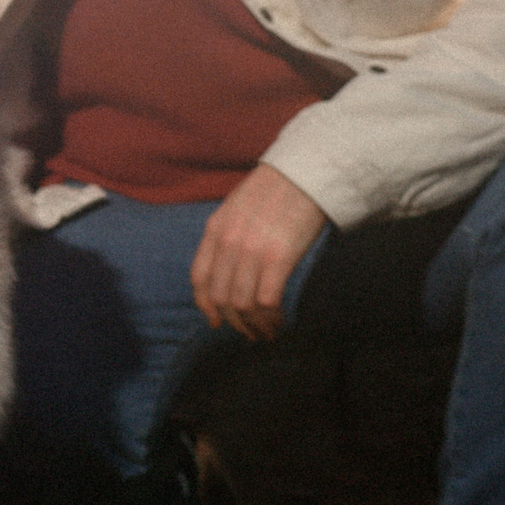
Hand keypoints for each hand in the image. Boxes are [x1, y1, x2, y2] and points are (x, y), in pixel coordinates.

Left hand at [189, 163, 328, 340]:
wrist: (305, 172)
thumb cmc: (276, 190)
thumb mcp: (237, 208)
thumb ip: (227, 235)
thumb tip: (229, 268)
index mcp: (215, 230)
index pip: (199, 278)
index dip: (206, 306)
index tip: (216, 321)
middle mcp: (227, 243)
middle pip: (221, 297)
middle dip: (234, 322)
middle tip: (249, 333)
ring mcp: (251, 252)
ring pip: (242, 305)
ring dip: (254, 325)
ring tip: (266, 332)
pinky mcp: (278, 258)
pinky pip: (266, 301)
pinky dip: (270, 318)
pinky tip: (279, 321)